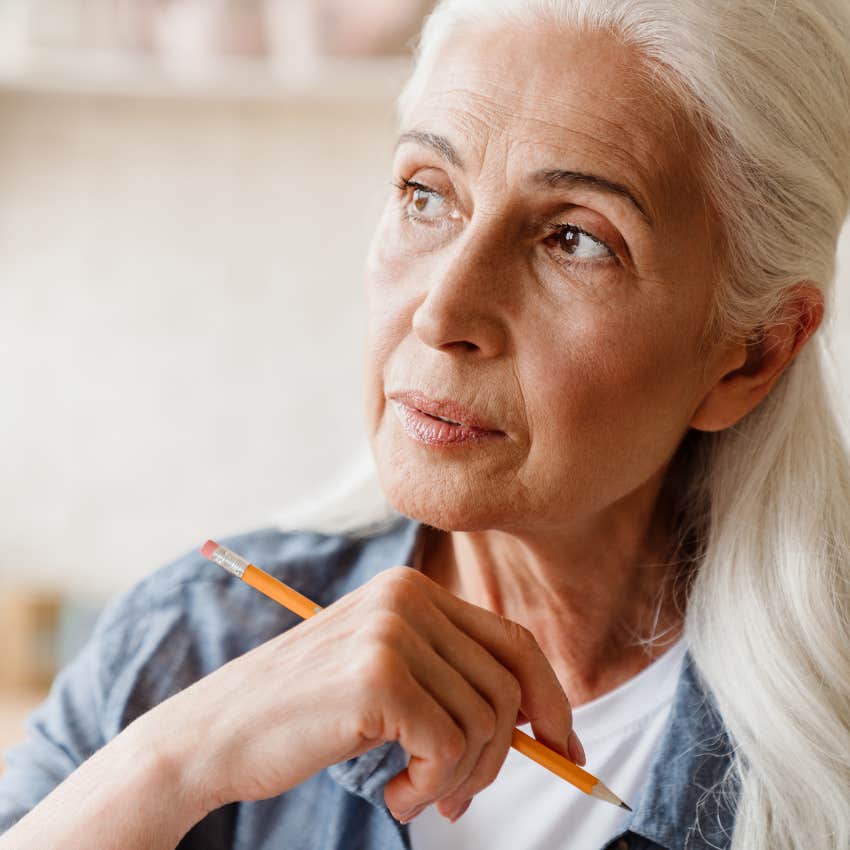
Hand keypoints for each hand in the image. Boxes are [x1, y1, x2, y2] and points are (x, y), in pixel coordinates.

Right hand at [132, 566, 578, 822]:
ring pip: (485, 722)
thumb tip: (543, 725)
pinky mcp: (378, 677)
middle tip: (462, 798)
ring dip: (462, 780)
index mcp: (412, 589)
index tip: (564, 746)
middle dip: (504, 754)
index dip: (550, 698)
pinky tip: (396, 795)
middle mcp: (406, 597)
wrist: (217, 733)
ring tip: (417, 795)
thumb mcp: (387, 677)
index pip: (512, 641)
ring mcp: (391, 632)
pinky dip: (433, 788)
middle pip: (508, 684)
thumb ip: (452, 680)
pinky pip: (450, 747)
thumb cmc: (305, 715)